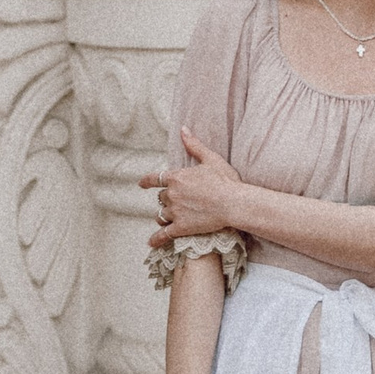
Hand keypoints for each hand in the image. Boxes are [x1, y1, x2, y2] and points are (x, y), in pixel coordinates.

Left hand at [139, 129, 247, 247]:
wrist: (233, 203)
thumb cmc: (225, 180)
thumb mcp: (210, 159)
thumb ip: (194, 145)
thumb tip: (183, 130)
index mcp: (177, 177)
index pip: (155, 178)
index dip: (147, 181)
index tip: (141, 184)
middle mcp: (172, 194)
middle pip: (161, 198)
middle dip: (166, 199)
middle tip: (176, 202)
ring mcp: (175, 212)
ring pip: (161, 214)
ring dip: (163, 215)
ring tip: (167, 219)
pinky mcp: (181, 227)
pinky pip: (163, 234)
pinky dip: (156, 239)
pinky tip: (151, 243)